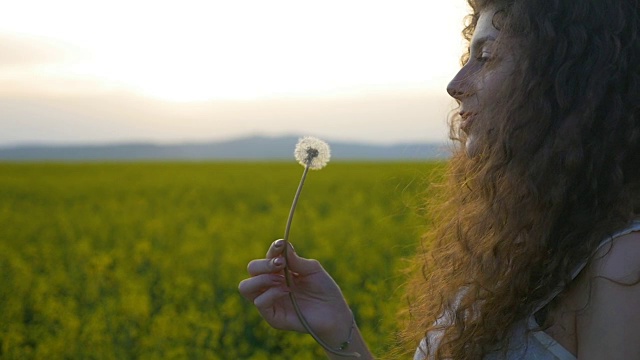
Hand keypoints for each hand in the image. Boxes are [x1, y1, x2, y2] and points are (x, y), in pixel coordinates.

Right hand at [238, 239, 352, 344]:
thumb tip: (282, 245)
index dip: (272, 250)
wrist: (336, 314)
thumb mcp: (313, 270)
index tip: (281, 244)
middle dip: (264, 264)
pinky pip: (259, 302)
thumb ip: (295, 260)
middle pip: (252, 269)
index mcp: (280, 272)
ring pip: (246, 287)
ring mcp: (270, 301)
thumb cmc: (325, 291)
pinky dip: (272, 293)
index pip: (267, 258)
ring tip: (281, 279)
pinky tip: (287, 291)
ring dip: (262, 278)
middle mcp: (271, 285)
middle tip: (281, 265)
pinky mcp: (272, 316)